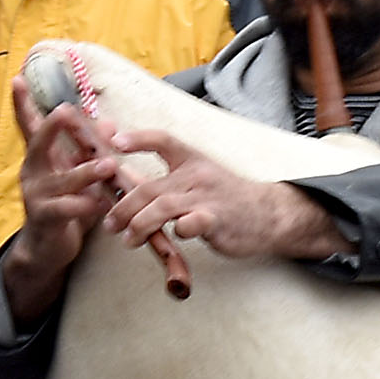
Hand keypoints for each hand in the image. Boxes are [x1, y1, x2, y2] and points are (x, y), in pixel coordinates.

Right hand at [0, 84, 125, 322]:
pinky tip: (102, 203)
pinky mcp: (44, 219)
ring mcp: (36, 195)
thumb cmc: (67, 205)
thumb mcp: (79, 175)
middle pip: (38, 144)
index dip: (22, 103)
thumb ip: (90, 151)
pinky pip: (66, 209)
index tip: (17, 78)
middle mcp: (33, 172)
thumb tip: (109, 122)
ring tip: (108, 166)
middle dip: (51, 127)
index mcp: (41, 157)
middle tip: (65, 110)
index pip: (30, 126)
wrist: (47, 248)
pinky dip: (86, 205)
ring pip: (61, 180)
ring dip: (86, 172)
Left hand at [101, 126, 347, 270]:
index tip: (114, 141)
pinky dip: (177, 230)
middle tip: (109, 223)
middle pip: (151, 187)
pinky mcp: (217, 219)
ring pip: (163, 206)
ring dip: (139, 224)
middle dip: (124, 206)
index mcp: (192, 160)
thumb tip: (127, 178)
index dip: (138, 138)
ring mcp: (207, 197)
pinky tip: (172, 236)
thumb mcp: (199, 177)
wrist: (270, 213)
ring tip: (127, 239)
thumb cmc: (227, 198)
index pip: (162, 140)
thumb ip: (167, 179)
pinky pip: (191, 223)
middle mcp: (197, 175)